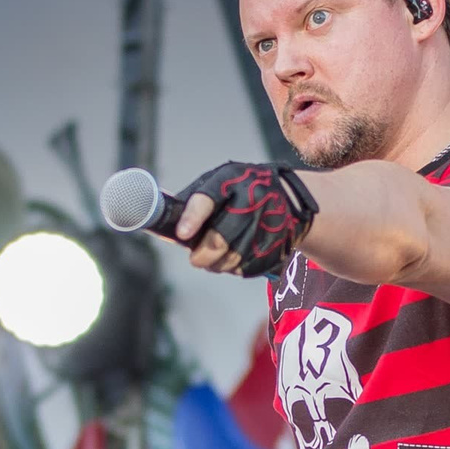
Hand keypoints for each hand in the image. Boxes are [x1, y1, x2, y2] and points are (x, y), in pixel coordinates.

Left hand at [167, 162, 318, 278]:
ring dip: (216, 265)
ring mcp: (266, 224)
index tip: (182, 235)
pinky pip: (247, 268)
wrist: (290, 198)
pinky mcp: (277, 246)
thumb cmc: (241, 190)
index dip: (192, 219)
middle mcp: (251, 200)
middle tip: (195, 259)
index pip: (206, 200)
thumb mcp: (217, 182)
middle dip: (201, 256)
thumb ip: (190, 203)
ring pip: (232, 260)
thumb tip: (159, 227)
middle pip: (219, 240)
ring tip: (214, 258)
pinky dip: (235, 268)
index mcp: (230, 180)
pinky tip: (235, 258)